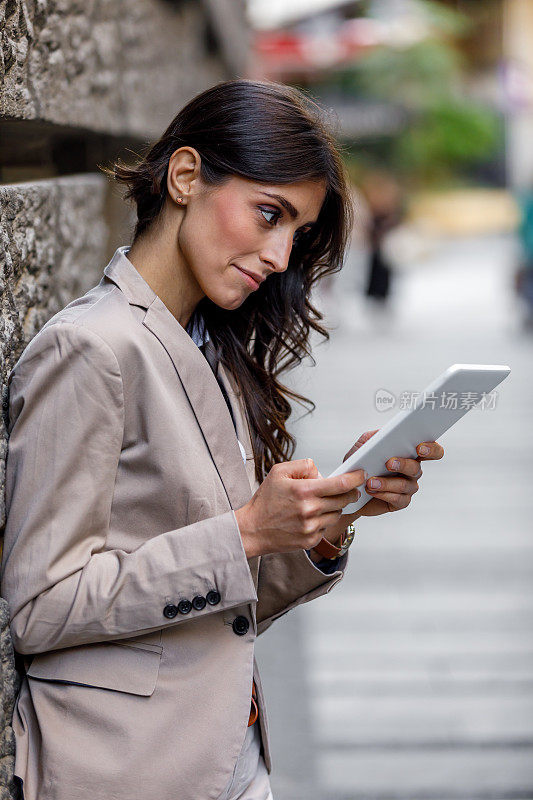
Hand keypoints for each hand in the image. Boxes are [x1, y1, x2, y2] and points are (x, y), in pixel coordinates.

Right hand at [234, 458, 365, 558]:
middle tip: (348, 489)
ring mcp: (311, 527)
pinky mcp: (311, 540)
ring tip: (320, 503)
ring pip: (337, 514)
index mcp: (304, 491)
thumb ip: (303, 466)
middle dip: (349, 493)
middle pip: (344, 500)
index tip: (361, 474)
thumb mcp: (279, 472)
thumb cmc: (265, 500)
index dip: (355, 478)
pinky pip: (327, 527)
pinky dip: (323, 520)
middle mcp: (310, 510)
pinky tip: (310, 517)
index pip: (340, 484)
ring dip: (334, 507)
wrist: (252, 529)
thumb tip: (321, 472)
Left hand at [341, 429, 444, 517]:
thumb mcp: (363, 445)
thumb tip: (385, 431)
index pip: (431, 450)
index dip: (431, 449)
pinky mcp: (401, 502)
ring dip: (386, 482)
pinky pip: (398, 498)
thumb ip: (374, 436)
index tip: (419, 448)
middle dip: (404, 464)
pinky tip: (372, 491)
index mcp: (409, 454)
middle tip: (389, 463)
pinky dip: (383, 494)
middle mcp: (412, 471)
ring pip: (404, 484)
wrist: (349, 488)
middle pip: (417, 468)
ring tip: (370, 482)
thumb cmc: (360, 464)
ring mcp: (408, 487)